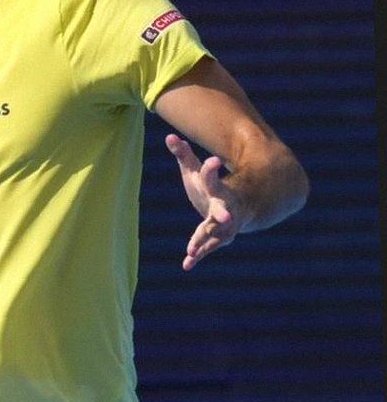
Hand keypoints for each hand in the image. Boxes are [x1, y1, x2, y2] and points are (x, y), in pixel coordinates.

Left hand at [165, 133, 245, 270]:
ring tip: (192, 250)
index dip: (211, 168)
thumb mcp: (195, 171)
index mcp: (216, 188)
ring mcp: (223, 225)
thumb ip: (183, 155)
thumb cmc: (208, 187)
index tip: (213, 160)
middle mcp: (224, 207)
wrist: (232, 207)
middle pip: (223, 210)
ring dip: (205, 241)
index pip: (213, 178)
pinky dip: (198, 255)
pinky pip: (208, 248)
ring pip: (216, 234)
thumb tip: (169, 137)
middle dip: (224, 215)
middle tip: (227, 219)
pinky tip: (186, 264)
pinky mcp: (218, 238)